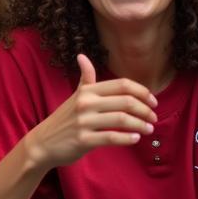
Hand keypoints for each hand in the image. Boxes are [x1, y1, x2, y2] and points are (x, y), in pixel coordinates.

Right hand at [26, 55, 156, 170]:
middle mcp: (85, 103)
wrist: (43, 142)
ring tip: (148, 129)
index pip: (122, 85)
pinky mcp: (83, 140)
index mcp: (87, 91)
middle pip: (126, 102)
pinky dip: (128, 138)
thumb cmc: (64, 119)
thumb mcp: (75, 96)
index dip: (142, 92)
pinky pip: (112, 137)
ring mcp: (84, 122)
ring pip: (122, 120)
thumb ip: (85, 78)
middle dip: (145, 110)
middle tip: (154, 117)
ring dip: (141, 125)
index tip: (153, 101)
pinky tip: (135, 139)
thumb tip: (82, 56)